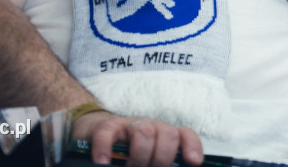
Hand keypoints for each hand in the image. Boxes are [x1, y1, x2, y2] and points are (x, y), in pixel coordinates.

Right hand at [72, 110, 203, 166]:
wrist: (95, 133)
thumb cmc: (125, 152)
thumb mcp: (147, 159)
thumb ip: (159, 163)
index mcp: (163, 135)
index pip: (184, 135)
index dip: (192, 147)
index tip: (193, 162)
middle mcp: (150, 126)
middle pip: (168, 134)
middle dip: (161, 159)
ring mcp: (128, 125)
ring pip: (144, 131)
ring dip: (138, 156)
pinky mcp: (105, 127)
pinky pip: (107, 134)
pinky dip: (105, 149)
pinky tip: (103, 162)